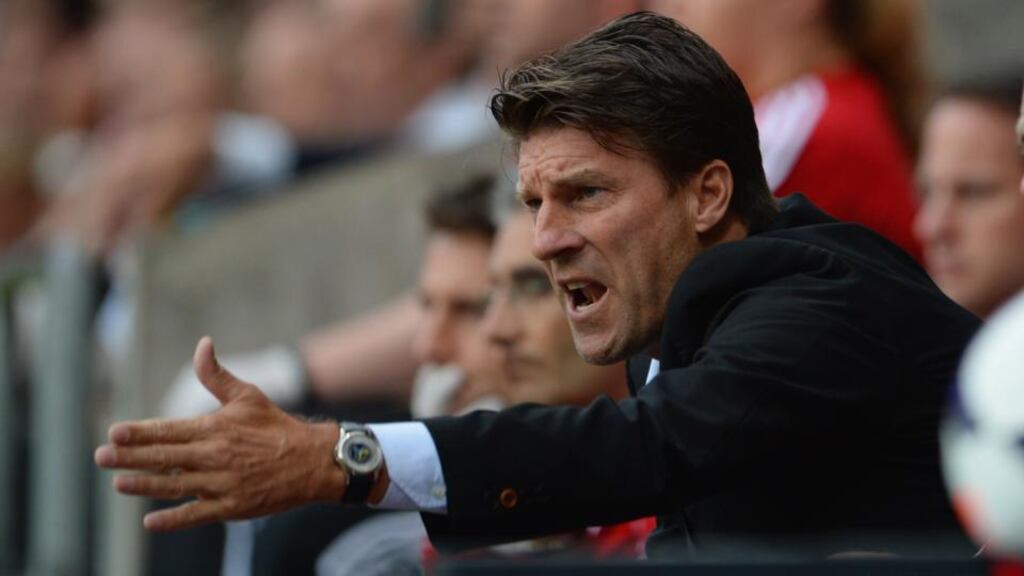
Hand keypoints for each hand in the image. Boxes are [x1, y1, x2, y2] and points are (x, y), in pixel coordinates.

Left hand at [95, 336, 346, 531]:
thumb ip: (216, 375)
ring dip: (144, 485)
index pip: (168, 430)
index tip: (114, 434)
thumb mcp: (248, 396)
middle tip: (100, 457)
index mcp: (215, 428)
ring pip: (174, 486)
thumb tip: (203, 343)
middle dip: (129, 458)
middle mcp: (215, 456)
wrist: (312, 461)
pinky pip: (196, 514)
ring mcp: (222, 484)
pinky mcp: (232, 506)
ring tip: (119, 484)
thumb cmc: (277, 426)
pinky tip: (150, 521)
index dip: (139, 433)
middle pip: (164, 458)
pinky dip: (172, 519)